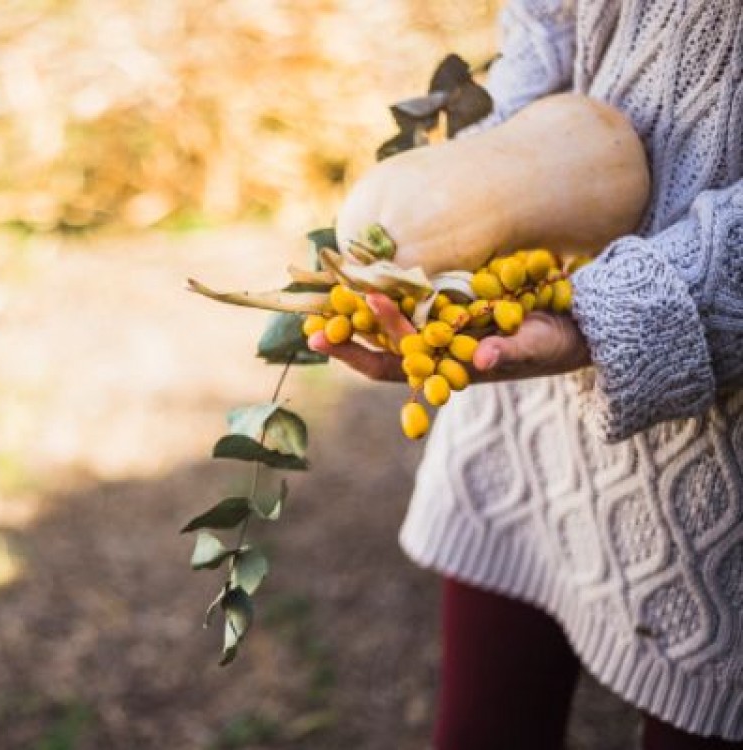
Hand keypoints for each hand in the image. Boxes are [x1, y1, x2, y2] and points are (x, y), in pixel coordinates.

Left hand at [307, 295, 591, 382]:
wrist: (582, 320)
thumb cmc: (560, 340)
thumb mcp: (542, 346)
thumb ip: (513, 351)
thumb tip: (484, 360)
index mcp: (446, 368)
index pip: (388, 366)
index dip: (353, 354)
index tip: (322, 338)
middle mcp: (435, 348)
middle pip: (376, 340)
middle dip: (343, 325)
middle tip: (310, 308)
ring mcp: (440, 322)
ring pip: (387, 314)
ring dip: (355, 300)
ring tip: (322, 278)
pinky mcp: (450, 296)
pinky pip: (408, 288)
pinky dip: (383, 277)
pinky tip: (360, 259)